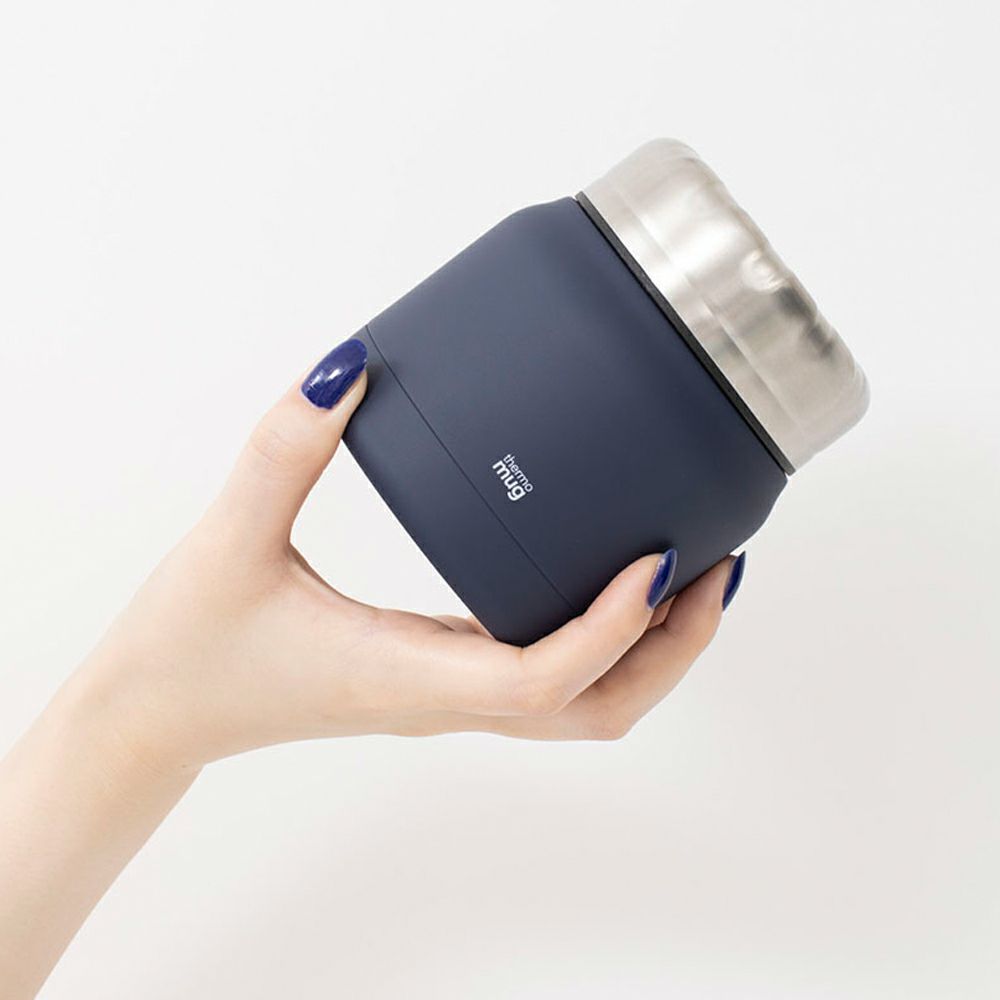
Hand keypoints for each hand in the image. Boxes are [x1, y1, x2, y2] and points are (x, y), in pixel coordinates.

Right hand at [75, 338, 744, 771]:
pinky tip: (611, 575)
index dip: (617, 627)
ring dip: (650, 651)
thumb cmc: (189, 645)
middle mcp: (447, 697)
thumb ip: (285, 448)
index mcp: (410, 676)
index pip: (545, 679)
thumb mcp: (232, 538)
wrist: (160, 713)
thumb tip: (349, 367)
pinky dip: (604, 637)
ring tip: (690, 571)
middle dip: (670, 650)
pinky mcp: (441, 674)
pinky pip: (548, 673)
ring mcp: (450, 693)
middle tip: (715, 566)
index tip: (663, 556)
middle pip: (596, 710)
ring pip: (583, 703)